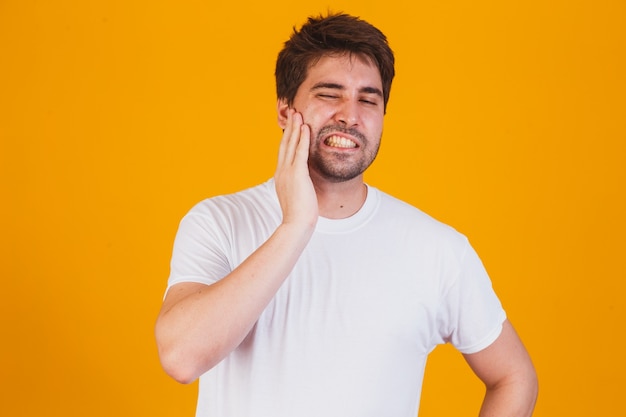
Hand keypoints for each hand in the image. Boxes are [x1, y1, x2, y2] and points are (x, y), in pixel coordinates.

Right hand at [274, 109, 317, 229]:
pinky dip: (302, 138)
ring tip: (298, 113)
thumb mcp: (296, 196)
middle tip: (292, 112)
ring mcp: (288, 172)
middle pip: (284, 144)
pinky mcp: (297, 174)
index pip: (284, 152)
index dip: (287, 137)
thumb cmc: (298, 215)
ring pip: (290, 144)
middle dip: (289, 127)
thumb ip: (298, 186)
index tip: (292, 125)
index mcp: (281, 176)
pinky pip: (300, 152)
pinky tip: (305, 127)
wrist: (296, 224)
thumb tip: (303, 184)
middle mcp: (282, 171)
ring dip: (295, 127)